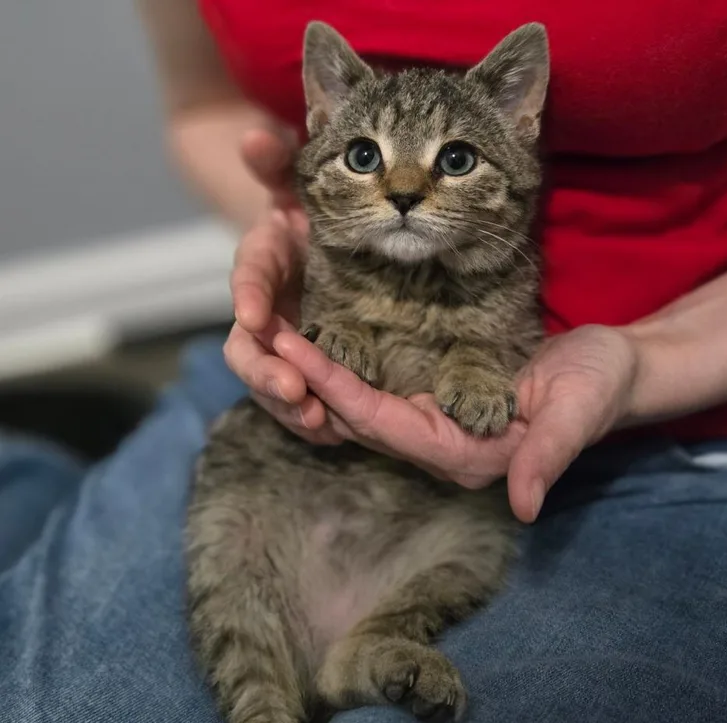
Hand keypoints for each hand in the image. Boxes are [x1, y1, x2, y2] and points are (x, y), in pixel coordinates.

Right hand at [223, 129, 340, 443]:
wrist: (325, 245)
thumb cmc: (316, 211)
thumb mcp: (302, 184)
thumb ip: (278, 164)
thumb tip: (254, 138)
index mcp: (263, 264)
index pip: (248, 279)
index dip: (248, 296)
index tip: (256, 317)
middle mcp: (263, 310)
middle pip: (246, 347)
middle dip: (263, 371)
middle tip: (292, 390)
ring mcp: (280, 344)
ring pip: (268, 380)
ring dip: (286, 404)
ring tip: (315, 420)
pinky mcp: (301, 368)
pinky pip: (298, 398)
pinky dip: (310, 416)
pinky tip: (332, 432)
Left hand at [274, 324, 639, 521]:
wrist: (613, 372)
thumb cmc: (599, 387)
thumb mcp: (577, 414)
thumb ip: (548, 457)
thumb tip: (524, 506)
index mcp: (463, 453)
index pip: (382, 422)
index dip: (335, 387)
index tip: (292, 348)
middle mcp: (440, 444)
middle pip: (357, 418)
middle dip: (309, 380)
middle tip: (261, 335)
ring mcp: (437, 424)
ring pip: (361, 405)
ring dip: (318, 372)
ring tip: (274, 333)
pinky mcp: (439, 400)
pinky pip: (380, 387)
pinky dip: (347, 364)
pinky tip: (321, 336)